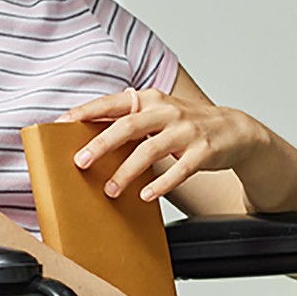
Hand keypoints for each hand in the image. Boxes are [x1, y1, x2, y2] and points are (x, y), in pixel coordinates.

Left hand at [64, 86, 271, 201]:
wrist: (234, 129)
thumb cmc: (186, 124)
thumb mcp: (157, 114)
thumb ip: (127, 120)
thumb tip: (85, 135)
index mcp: (151, 100)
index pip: (113, 103)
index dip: (86, 112)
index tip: (62, 124)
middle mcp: (167, 111)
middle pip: (128, 126)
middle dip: (101, 144)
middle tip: (80, 162)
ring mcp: (187, 130)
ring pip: (150, 150)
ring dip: (127, 172)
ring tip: (110, 189)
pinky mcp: (203, 150)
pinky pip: (180, 170)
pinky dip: (162, 184)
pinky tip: (146, 195)